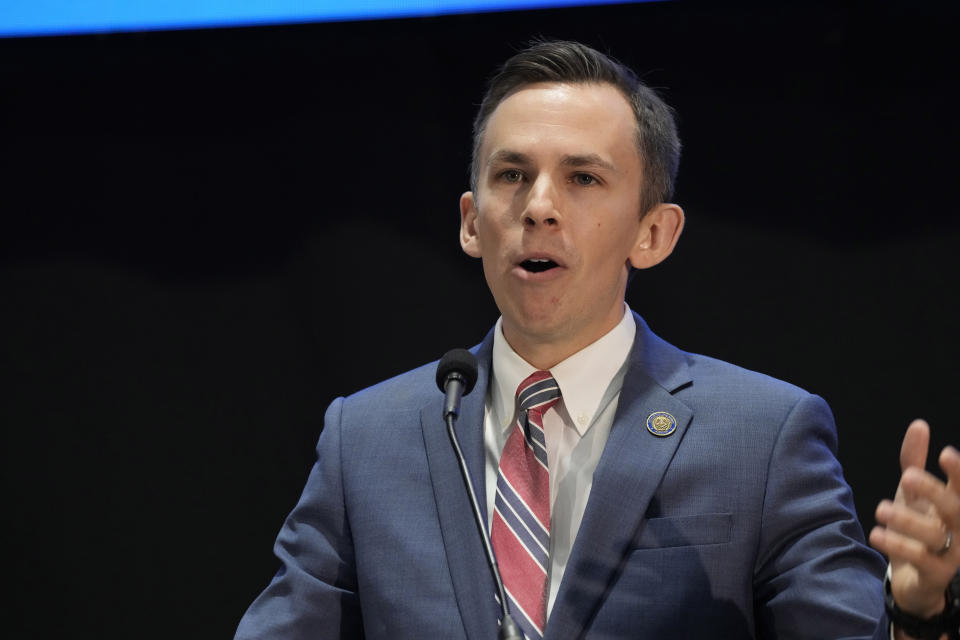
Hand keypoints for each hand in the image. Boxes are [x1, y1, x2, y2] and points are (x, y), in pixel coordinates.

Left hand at [869, 419, 959, 619]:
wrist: (915, 577)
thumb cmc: (917, 525)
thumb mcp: (912, 492)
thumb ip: (913, 460)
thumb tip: (919, 424)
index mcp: (953, 505)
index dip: (958, 472)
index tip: (945, 453)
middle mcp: (957, 528)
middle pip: (954, 508)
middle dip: (933, 490)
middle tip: (906, 476)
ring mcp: (951, 552)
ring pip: (935, 535)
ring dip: (907, 520)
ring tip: (881, 509)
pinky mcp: (936, 573)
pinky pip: (922, 560)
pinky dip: (899, 546)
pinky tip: (876, 534)